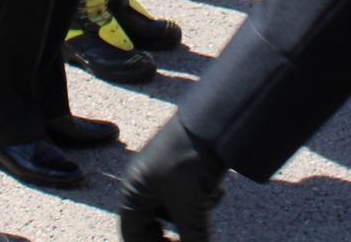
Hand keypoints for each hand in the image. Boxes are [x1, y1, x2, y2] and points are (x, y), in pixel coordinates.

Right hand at [119, 117, 225, 241]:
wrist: (217, 121)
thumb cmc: (192, 161)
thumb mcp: (191, 209)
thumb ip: (193, 240)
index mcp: (134, 190)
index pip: (132, 234)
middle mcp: (145, 182)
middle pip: (155, 225)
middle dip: (176, 236)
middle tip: (193, 241)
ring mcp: (165, 175)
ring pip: (176, 213)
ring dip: (193, 217)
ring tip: (207, 203)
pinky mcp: (186, 169)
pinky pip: (189, 197)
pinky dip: (202, 201)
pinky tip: (215, 191)